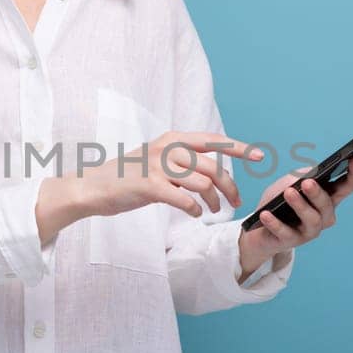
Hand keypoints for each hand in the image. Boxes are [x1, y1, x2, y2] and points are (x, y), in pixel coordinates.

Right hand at [77, 131, 266, 219]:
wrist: (93, 186)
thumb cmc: (128, 176)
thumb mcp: (158, 160)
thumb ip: (183, 162)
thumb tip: (213, 174)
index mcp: (172, 140)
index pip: (213, 140)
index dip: (238, 147)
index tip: (260, 156)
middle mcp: (167, 149)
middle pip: (212, 167)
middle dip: (229, 187)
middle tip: (234, 202)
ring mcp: (157, 167)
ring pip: (202, 183)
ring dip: (213, 201)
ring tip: (211, 210)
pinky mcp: (148, 186)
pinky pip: (183, 199)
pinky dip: (194, 208)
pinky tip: (194, 213)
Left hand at [238, 157, 352, 277]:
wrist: (258, 227)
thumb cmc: (279, 201)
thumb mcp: (288, 183)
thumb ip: (301, 176)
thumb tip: (310, 174)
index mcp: (329, 198)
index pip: (348, 185)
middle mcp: (324, 216)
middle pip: (327, 204)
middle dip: (318, 193)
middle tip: (307, 182)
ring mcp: (309, 231)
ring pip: (312, 220)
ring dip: (300, 205)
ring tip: (288, 193)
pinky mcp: (291, 242)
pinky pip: (285, 232)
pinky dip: (275, 223)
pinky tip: (266, 214)